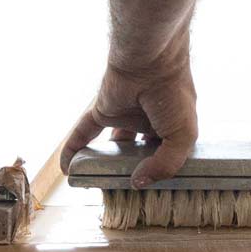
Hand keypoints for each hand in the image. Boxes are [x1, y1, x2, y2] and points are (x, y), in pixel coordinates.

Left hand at [62, 50, 198, 187]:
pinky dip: (73, 149)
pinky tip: (67, 168)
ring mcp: (123, 116)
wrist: (151, 62)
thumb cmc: (174, 94)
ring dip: (104, 161)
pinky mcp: (101, 110)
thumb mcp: (182, 136)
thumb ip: (166, 164)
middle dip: (132, 168)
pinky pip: (83, 133)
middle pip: (137, 151)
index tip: (152, 189)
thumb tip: (139, 182)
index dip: (159, 170)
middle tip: (124, 188)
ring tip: (97, 182)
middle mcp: (147, 122)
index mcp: (171, 126)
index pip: (165, 153)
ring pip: (110, 144)